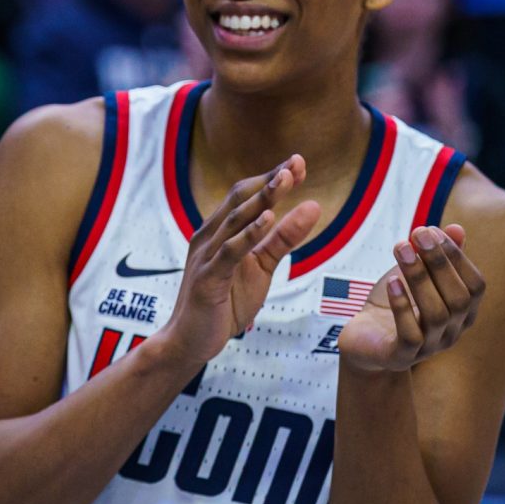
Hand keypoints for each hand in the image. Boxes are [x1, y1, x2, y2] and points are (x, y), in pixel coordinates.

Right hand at [159, 156, 321, 365]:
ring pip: (236, 220)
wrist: (190, 340)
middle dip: (270, 180)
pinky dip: (249, 234)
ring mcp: (205, 256)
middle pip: (241, 199)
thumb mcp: (262, 267)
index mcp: (219, 231)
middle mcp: (208, 237)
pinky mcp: (208, 278)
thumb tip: (313, 206)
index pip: (246, 195)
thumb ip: (284, 238)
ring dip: (263, 199)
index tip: (299, 162)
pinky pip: (231, 251)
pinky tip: (269, 219)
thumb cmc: (224, 302)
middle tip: (297, 162)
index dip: (272, 177)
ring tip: (286, 180)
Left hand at [338, 224, 485, 374]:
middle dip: (439, 263)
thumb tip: (455, 227)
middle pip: (458, 299)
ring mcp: (429, 348)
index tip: (434, 231)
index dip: (458, 258)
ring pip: (436, 314)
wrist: (361, 341)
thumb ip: (436, 257)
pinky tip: (392, 281)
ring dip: (418, 277)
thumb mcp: (414, 278)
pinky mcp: (401, 357)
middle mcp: (452, 332)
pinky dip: (402, 306)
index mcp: (463, 314)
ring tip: (400, 249)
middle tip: (418, 233)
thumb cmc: (392, 306)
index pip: (475, 286)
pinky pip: (409, 334)